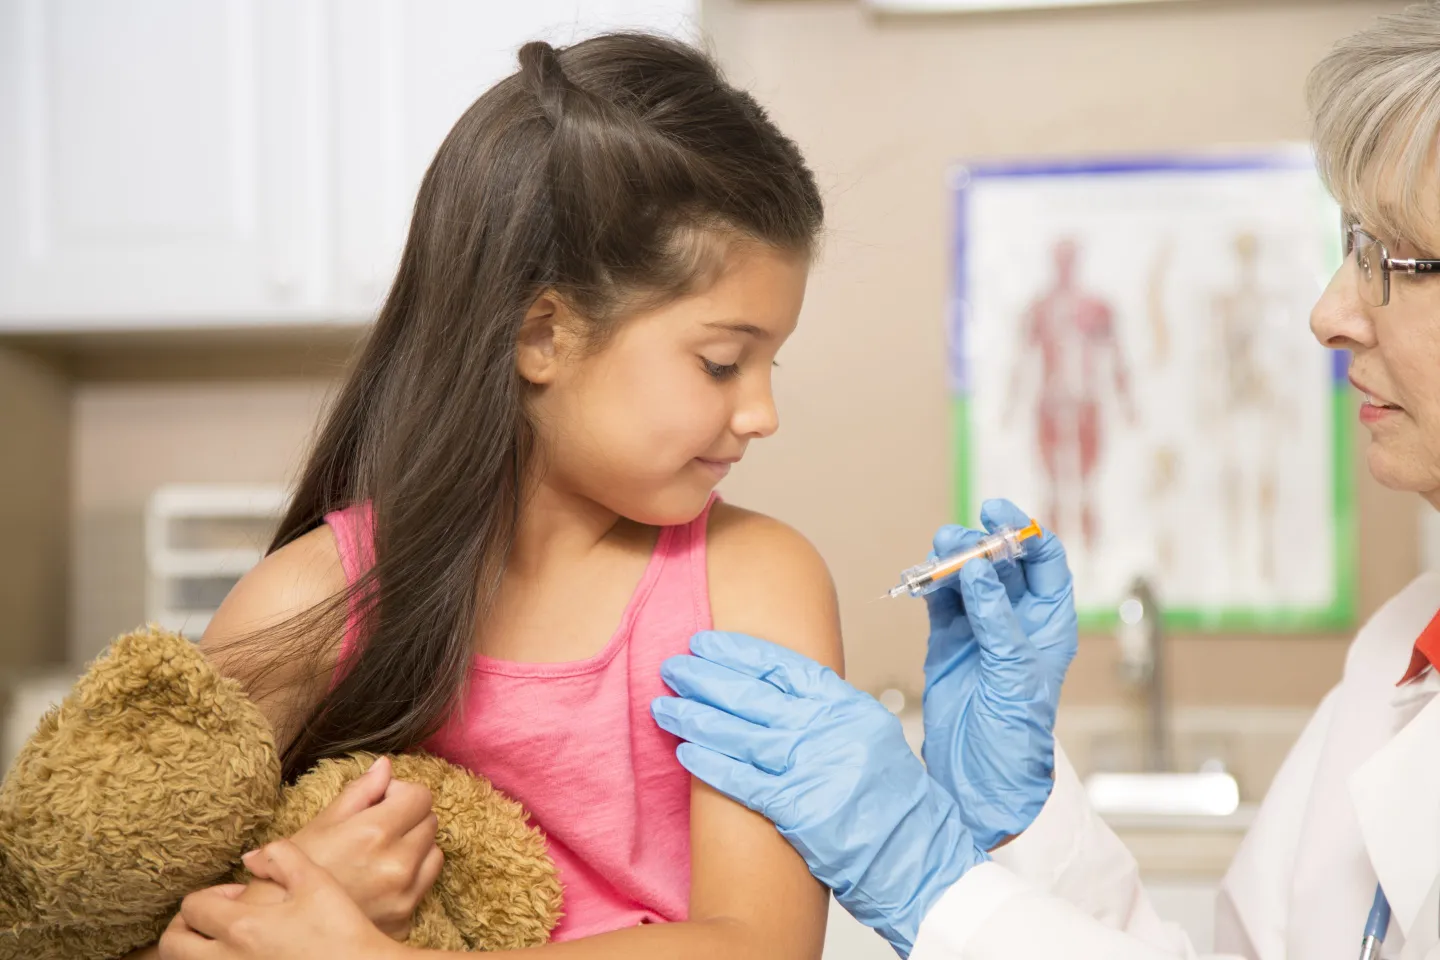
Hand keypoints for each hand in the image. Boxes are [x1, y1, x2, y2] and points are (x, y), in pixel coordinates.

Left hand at [158, 840, 399, 959]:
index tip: (235, 897)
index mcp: (243, 927)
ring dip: (195, 952)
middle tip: (212, 921)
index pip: (193, 907)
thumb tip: (250, 858)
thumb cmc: (342, 932)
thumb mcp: (318, 882)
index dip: (210, 895)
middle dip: (184, 928)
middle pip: (172, 946)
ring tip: (224, 943)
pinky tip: (243, 959)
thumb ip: (282, 857)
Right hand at [287, 756, 443, 939]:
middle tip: (378, 827)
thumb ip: (360, 791)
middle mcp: (397, 864)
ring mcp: (404, 894)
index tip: (381, 802)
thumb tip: (385, 766)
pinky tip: (383, 878)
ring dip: (416, 847)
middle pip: (430, 822)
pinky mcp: (406, 917)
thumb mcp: (321, 823)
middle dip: (408, 818)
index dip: (400, 793)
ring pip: (434, 852)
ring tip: (382, 853)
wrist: (284, 928)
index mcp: (375, 834)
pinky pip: (426, 884)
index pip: (420, 796)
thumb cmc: (296, 871)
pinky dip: (413, 876)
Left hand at [652, 631, 984, 956]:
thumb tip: (776, 691)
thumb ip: (827, 713)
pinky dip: (711, 764)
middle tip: (672, 665)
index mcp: (849, 707)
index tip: (707, 642)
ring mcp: (815, 767)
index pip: (784, 666)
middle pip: (754, 694)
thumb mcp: (871, 738)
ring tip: (663, 704)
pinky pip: (743, 780)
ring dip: (696, 716)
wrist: (919, 861)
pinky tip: (684, 750)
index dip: (739, 651)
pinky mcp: (799, 809)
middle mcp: (831, 730)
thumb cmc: (894, 803)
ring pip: (740, 732)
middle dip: (706, 677)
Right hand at [922, 499, 1077, 849]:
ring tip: (935, 552)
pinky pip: (940, 601)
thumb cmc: (1015, 734)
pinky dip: (929, 585)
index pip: (1044, 563)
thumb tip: (976, 570)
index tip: (998, 515)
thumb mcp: (1013, 673)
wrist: (980, 778)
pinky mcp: (948, 643)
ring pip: (966, 578)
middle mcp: (1017, 621)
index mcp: (1050, 624)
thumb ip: (995, 619)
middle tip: (956, 538)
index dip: (1024, 534)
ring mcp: (980, 630)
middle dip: (979, 544)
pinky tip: (921, 577)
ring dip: (950, 561)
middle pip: (1000, 564)